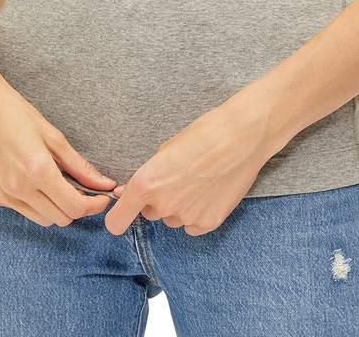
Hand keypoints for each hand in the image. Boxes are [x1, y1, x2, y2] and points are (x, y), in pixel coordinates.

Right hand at [0, 63, 117, 225]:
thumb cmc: (15, 112)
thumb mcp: (52, 135)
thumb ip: (79, 165)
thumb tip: (105, 183)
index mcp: (37, 170)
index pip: (74, 207)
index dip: (94, 205)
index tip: (103, 196)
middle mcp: (17, 188)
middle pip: (60, 218)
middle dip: (77, 207)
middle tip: (85, 189)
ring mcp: (1, 195)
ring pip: (41, 219)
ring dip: (56, 208)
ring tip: (60, 184)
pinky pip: (20, 209)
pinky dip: (34, 202)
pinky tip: (34, 180)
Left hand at [103, 95, 273, 235]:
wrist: (242, 136)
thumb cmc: (203, 134)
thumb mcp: (166, 148)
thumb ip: (148, 175)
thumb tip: (133, 192)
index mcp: (146, 184)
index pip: (116, 223)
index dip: (119, 217)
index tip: (125, 210)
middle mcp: (162, 206)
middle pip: (150, 213)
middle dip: (158, 200)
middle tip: (178, 177)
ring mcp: (186, 217)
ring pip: (173, 217)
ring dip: (179, 205)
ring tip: (199, 180)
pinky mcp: (208, 223)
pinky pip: (193, 224)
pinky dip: (198, 212)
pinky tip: (211, 191)